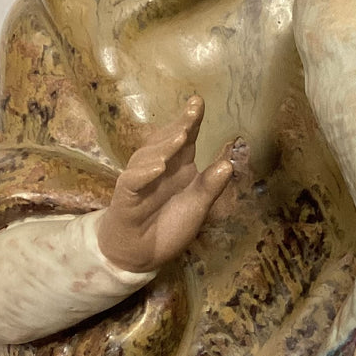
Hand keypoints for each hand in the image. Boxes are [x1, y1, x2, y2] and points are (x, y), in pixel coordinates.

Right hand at [97, 96, 235, 272]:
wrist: (141, 254)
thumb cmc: (169, 225)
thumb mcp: (198, 207)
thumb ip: (211, 186)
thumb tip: (229, 163)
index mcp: (178, 166)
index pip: (185, 139)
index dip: (191, 121)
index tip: (198, 101)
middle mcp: (159, 167)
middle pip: (167, 141)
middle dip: (180, 125)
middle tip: (193, 112)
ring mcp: (141, 180)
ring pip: (149, 157)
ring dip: (164, 147)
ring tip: (180, 137)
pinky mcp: (126, 197)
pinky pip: (132, 182)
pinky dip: (143, 174)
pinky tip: (157, 167)